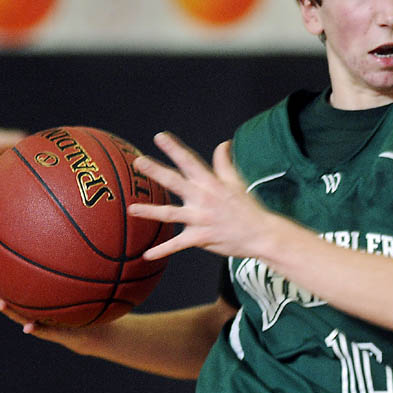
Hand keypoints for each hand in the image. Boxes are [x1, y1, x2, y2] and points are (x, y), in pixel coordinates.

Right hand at [0, 272, 95, 345]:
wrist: (86, 332)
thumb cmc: (76, 309)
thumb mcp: (69, 290)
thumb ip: (63, 274)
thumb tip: (63, 246)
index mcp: (31, 301)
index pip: (8, 290)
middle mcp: (30, 311)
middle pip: (6, 300)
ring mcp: (39, 322)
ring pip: (19, 316)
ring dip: (9, 311)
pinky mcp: (52, 333)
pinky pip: (42, 330)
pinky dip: (34, 329)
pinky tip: (27, 328)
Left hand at [129, 132, 272, 260]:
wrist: (261, 234)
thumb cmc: (248, 207)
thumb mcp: (237, 182)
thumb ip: (224, 163)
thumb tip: (223, 143)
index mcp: (211, 183)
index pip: (190, 161)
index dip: (174, 148)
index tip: (159, 137)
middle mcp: (203, 199)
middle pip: (175, 182)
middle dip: (156, 171)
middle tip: (139, 162)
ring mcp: (201, 219)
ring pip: (171, 214)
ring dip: (150, 211)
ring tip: (131, 209)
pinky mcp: (201, 238)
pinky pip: (178, 245)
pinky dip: (162, 250)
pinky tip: (146, 255)